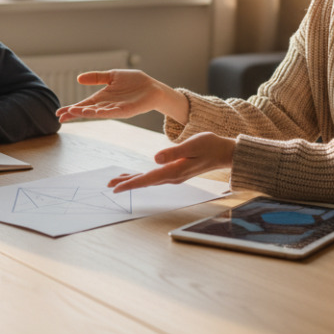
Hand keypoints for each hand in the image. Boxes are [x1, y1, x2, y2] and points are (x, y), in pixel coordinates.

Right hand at [56, 70, 188, 123]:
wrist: (152, 88)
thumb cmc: (134, 82)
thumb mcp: (112, 76)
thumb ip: (96, 77)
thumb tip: (78, 78)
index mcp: (102, 98)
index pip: (83, 104)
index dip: (71, 108)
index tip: (59, 113)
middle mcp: (107, 105)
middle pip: (87, 110)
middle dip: (75, 113)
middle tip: (61, 116)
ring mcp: (116, 109)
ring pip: (98, 112)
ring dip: (86, 113)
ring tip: (74, 112)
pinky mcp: (126, 111)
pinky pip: (112, 112)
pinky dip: (102, 112)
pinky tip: (92, 112)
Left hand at [107, 132, 235, 192]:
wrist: (224, 153)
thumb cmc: (210, 146)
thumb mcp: (192, 145)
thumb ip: (173, 152)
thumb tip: (155, 159)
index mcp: (175, 171)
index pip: (148, 179)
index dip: (130, 184)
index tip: (116, 188)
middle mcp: (173, 177)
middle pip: (145, 182)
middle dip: (127, 183)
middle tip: (109, 185)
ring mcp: (174, 176)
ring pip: (148, 180)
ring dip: (133, 180)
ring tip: (117, 180)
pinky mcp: (176, 172)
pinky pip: (154, 177)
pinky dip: (142, 177)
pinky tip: (136, 176)